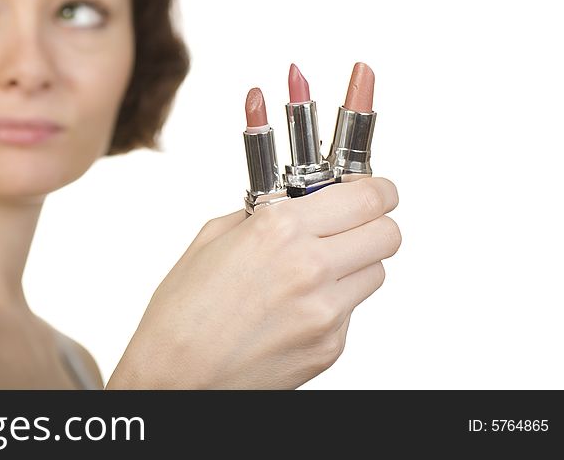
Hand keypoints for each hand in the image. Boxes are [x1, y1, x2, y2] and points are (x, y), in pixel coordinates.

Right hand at [107, 177, 400, 388]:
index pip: (368, 196)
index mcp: (279, 230)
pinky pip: (352, 311)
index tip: (375, 190)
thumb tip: (294, 202)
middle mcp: (310, 266)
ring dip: (355, 264)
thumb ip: (262, 214)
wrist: (176, 375)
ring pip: (376, 272)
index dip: (378, 189)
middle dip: (375, 223)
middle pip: (388, 233)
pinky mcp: (330, 346)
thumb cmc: (183, 312)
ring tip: (316, 269)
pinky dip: (333, 302)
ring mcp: (325, 310)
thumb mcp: (212, 238)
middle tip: (354, 224)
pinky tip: (296, 306)